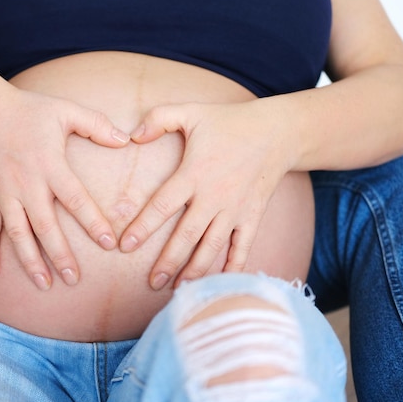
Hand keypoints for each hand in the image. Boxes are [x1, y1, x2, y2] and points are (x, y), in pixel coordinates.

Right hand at [0, 84, 129, 288]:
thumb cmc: (29, 109)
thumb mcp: (66, 110)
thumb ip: (97, 124)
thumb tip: (126, 139)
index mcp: (50, 165)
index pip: (76, 200)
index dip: (94, 223)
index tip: (110, 244)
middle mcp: (27, 184)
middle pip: (46, 226)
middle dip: (60, 255)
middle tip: (74, 280)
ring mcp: (4, 193)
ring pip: (17, 234)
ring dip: (30, 261)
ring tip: (44, 284)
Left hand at [120, 101, 291, 288]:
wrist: (277, 132)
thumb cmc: (228, 122)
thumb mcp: (190, 112)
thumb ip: (158, 119)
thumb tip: (131, 136)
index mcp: (193, 174)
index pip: (162, 206)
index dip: (142, 227)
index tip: (125, 246)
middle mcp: (213, 196)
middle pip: (186, 236)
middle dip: (168, 262)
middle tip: (152, 282)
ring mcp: (235, 209)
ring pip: (212, 247)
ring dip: (196, 270)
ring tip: (180, 289)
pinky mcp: (252, 216)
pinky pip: (242, 246)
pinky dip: (233, 266)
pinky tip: (222, 282)